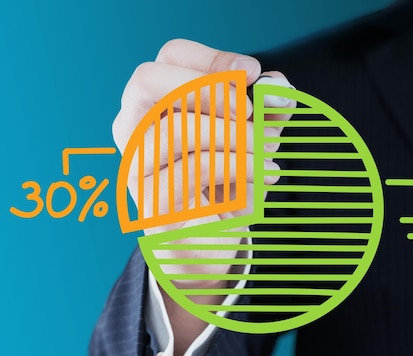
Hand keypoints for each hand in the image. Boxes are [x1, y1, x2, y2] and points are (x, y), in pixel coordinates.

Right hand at [112, 39, 293, 355]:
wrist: (216, 239)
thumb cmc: (232, 177)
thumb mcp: (259, 134)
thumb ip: (270, 106)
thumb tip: (276, 86)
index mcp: (158, 100)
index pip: (170, 56)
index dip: (213, 59)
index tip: (253, 73)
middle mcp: (134, 125)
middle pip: (150, 79)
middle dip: (211, 90)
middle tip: (252, 112)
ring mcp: (136, 163)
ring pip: (173, 129)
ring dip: (233, 137)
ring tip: (270, 151)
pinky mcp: (150, 200)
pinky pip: (192, 169)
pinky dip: (238, 167)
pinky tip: (266, 175)